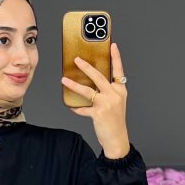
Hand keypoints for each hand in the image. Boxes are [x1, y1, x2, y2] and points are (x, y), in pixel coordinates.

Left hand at [61, 42, 129, 157]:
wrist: (117, 139)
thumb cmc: (115, 121)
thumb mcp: (116, 103)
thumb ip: (107, 92)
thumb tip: (91, 83)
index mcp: (120, 90)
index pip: (118, 71)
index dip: (116, 57)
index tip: (112, 45)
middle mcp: (114, 95)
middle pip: (98, 77)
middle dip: (86, 67)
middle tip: (77, 59)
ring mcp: (107, 104)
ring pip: (87, 90)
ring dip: (74, 85)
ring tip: (64, 79)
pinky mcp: (98, 113)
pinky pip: (83, 108)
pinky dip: (77, 108)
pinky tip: (72, 107)